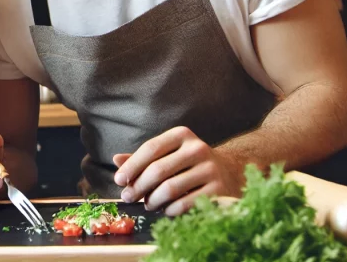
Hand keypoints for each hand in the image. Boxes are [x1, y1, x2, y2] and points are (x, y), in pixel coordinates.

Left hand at [112, 126, 243, 216]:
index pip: (150, 148)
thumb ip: (143, 158)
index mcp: (182, 135)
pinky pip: (184, 204)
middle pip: (158, 170)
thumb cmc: (188, 164)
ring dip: (152, 201)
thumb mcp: (168, 154)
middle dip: (138, 186)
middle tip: (128, 197)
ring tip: (148, 204)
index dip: (132, 165)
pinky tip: (166, 210)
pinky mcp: (218, 191)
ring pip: (169, 189)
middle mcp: (198, 149)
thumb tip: (116, 160)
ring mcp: (211, 170)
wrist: (230, 173)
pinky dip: (169, 210)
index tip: (119, 180)